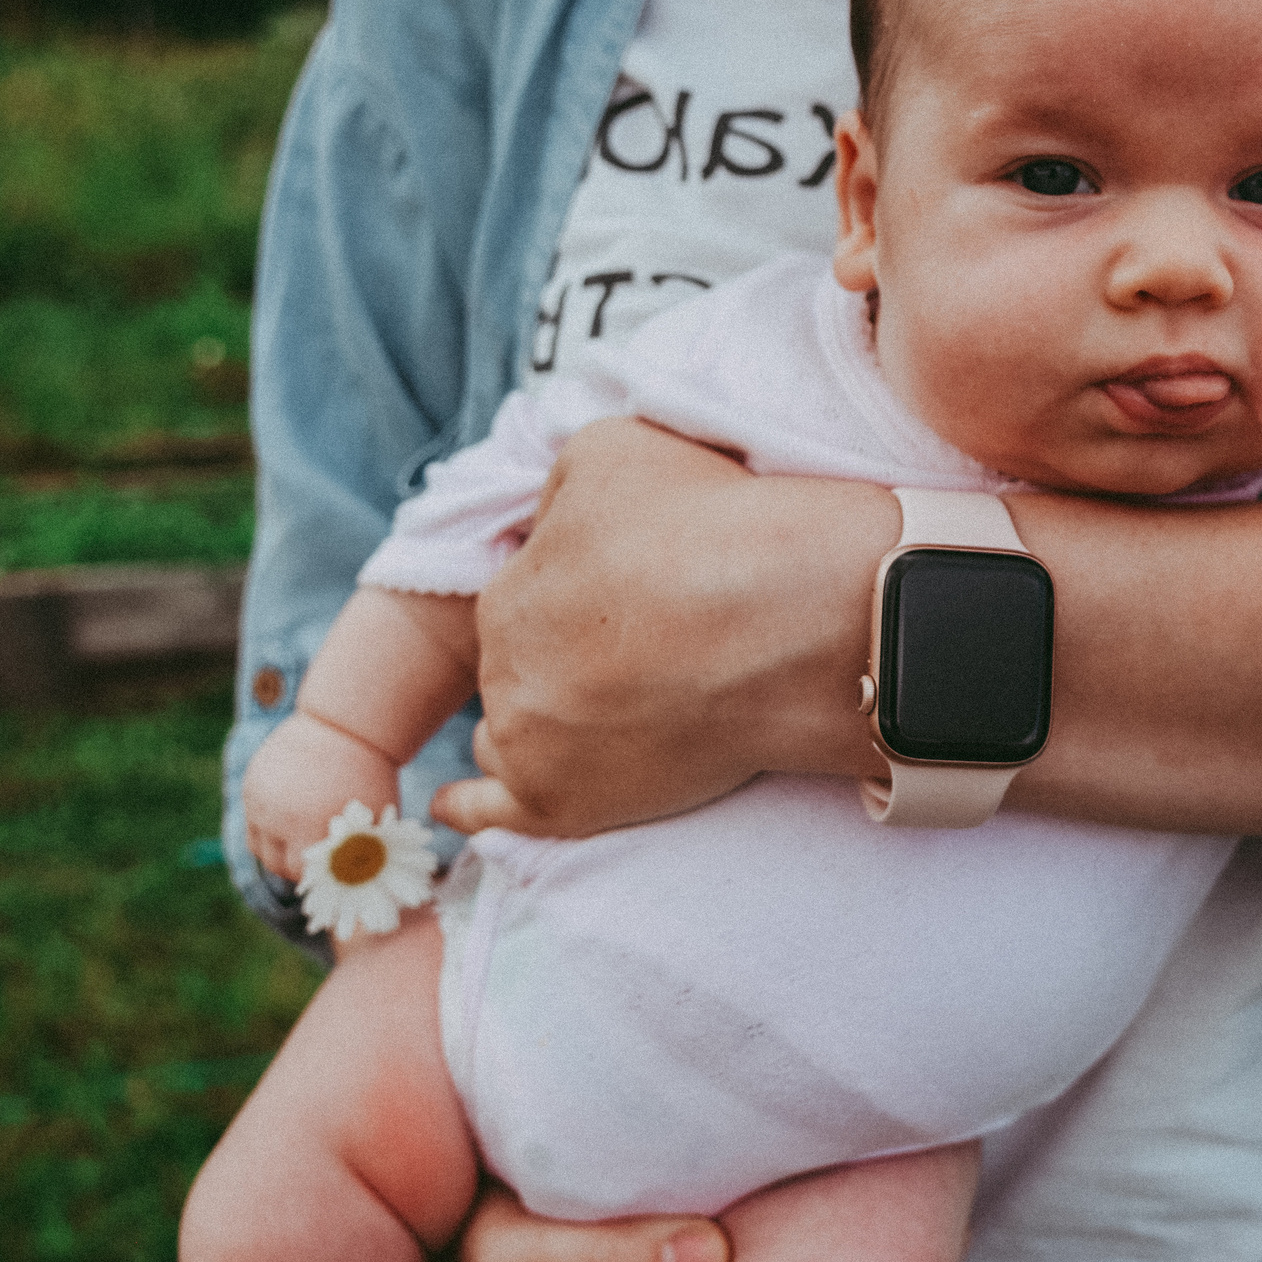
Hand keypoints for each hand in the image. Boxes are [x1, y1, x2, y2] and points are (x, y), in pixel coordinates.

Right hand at [241, 711, 401, 878]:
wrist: (347, 725)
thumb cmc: (371, 778)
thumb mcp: (374, 822)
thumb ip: (361, 858)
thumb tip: (355, 890)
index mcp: (311, 832)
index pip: (304, 877)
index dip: (318, 880)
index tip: (331, 877)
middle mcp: (279, 819)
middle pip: (276, 865)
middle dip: (295, 870)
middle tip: (313, 866)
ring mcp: (261, 801)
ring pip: (259, 847)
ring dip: (276, 852)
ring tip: (299, 847)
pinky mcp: (251, 785)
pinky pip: (252, 820)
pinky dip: (267, 828)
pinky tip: (291, 822)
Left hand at [432, 418, 895, 838]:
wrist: (802, 625)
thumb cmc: (718, 528)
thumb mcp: (611, 450)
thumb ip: (559, 490)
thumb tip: (547, 526)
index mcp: (510, 586)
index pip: (531, 594)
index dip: (591, 595)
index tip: (647, 599)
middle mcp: (502, 664)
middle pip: (523, 663)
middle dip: (573, 655)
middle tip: (659, 651)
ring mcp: (529, 741)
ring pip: (513, 730)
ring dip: (546, 721)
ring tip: (625, 714)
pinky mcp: (563, 805)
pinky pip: (493, 811)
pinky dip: (474, 807)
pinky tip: (459, 805)